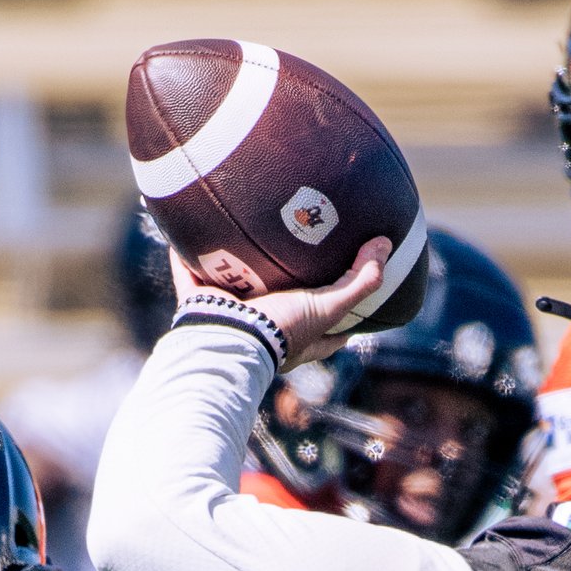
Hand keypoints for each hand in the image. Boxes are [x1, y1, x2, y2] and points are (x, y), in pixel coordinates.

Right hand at [169, 239, 395, 365]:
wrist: (230, 339)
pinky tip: (185, 230)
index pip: (327, 334)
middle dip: (285, 291)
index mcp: (295, 339)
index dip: (342, 321)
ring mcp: (228, 317)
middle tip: (296, 262)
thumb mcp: (327, 306)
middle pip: (279, 308)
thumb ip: (359, 281)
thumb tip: (386, 245)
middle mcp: (263, 331)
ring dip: (234, 271)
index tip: (353, 299)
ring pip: (233, 292)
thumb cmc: (281, 331)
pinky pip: (188, 275)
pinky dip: (183, 256)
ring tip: (243, 239)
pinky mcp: (198, 305)